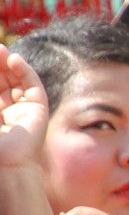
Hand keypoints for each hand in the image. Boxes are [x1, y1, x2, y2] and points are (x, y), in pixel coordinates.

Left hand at [0, 49, 48, 170]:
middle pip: (2, 79)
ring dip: (8, 64)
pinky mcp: (38, 108)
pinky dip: (25, 71)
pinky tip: (14, 60)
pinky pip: (32, 85)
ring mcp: (23, 108)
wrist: (5, 163)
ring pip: (16, 80)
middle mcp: (6, 109)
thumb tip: (0, 65)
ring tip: (1, 51)